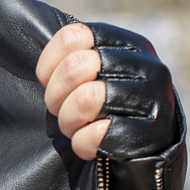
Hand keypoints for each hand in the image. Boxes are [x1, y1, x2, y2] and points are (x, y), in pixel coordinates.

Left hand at [35, 20, 177, 162]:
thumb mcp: (97, 75)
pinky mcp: (154, 134)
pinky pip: (98, 134)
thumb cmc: (109, 111)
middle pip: (76, 67)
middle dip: (56, 96)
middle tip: (61, 110)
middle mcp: (149, 66)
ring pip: (86, 99)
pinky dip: (83, 143)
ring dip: (69, 122)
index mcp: (130, 45)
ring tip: (74, 128)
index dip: (50, 64)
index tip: (49, 82)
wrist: (150, 156)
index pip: (73, 37)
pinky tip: (90, 144)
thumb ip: (75, 56)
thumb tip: (34, 32)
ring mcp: (156, 100)